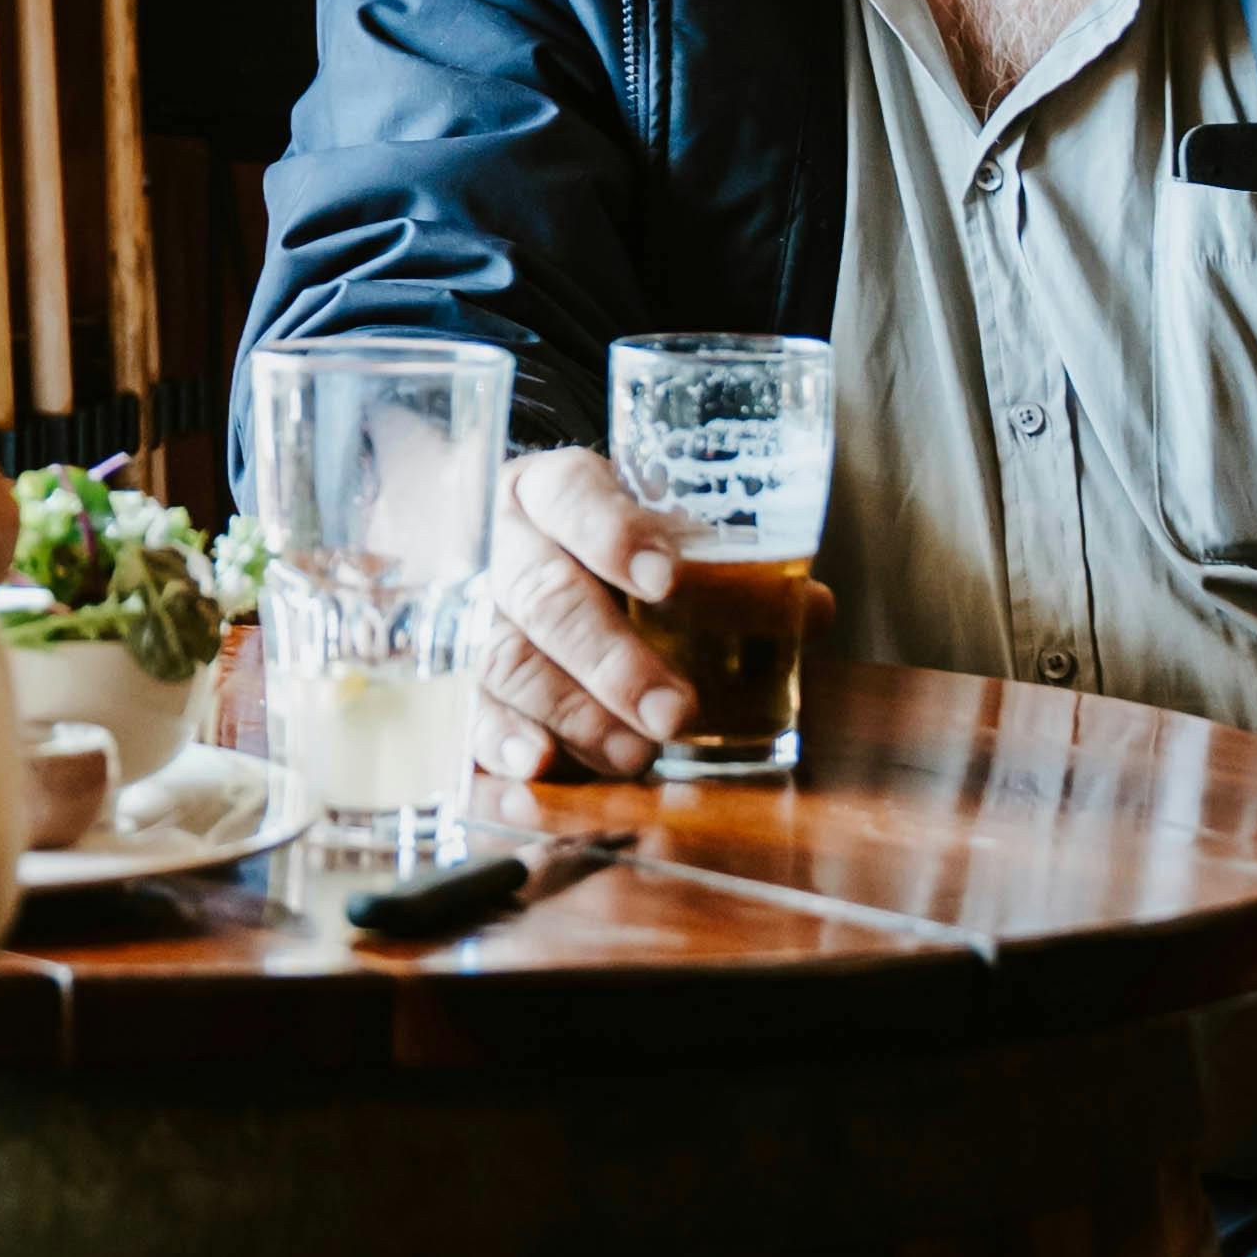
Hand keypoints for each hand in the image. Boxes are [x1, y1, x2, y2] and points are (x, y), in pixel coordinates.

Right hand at [478, 445, 830, 781]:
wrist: (479, 550)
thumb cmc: (586, 547)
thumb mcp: (641, 532)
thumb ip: (724, 567)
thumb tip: (810, 609)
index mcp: (549, 491)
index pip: (574, 495)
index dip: (615, 535)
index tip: (669, 579)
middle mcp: (501, 546)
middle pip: (544, 595)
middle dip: (610, 658)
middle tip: (674, 709)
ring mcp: (464, 613)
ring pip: (505, 660)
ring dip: (572, 713)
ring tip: (634, 754)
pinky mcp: (446, 675)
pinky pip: (462, 711)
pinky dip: (495, 742)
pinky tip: (535, 765)